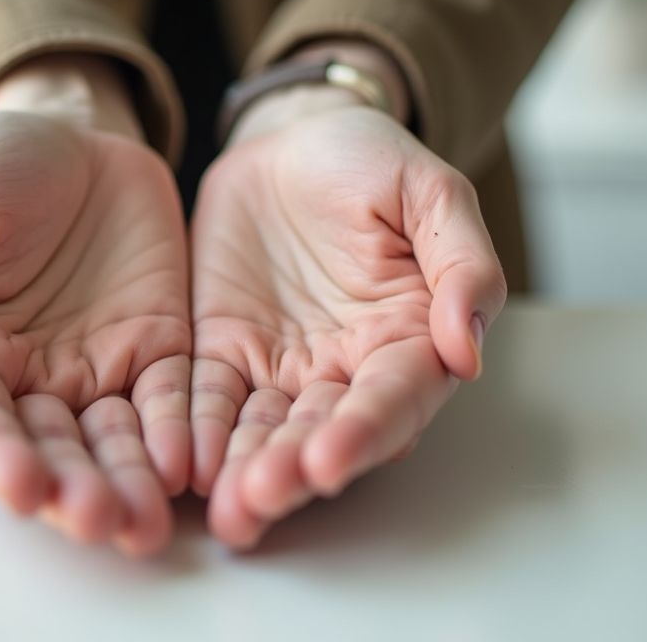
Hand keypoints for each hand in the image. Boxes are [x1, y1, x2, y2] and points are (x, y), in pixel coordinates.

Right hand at [0, 108, 191, 556]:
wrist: (77, 136)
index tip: (21, 486)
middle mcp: (28, 381)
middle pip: (48, 451)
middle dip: (73, 489)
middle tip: (101, 520)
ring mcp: (97, 372)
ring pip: (112, 444)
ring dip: (129, 484)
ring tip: (147, 522)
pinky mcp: (157, 352)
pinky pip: (171, 401)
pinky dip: (181, 433)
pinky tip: (191, 462)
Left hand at [188, 94, 505, 548]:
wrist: (292, 139)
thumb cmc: (371, 160)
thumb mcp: (430, 191)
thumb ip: (461, 264)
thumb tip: (465, 349)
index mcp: (408, 338)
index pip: (394, 399)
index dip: (364, 433)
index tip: (330, 462)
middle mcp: (346, 369)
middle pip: (322, 432)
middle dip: (292, 470)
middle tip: (258, 498)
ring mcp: (282, 367)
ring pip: (264, 429)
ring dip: (243, 468)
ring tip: (224, 508)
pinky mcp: (224, 352)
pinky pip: (208, 397)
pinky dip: (195, 429)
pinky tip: (181, 461)